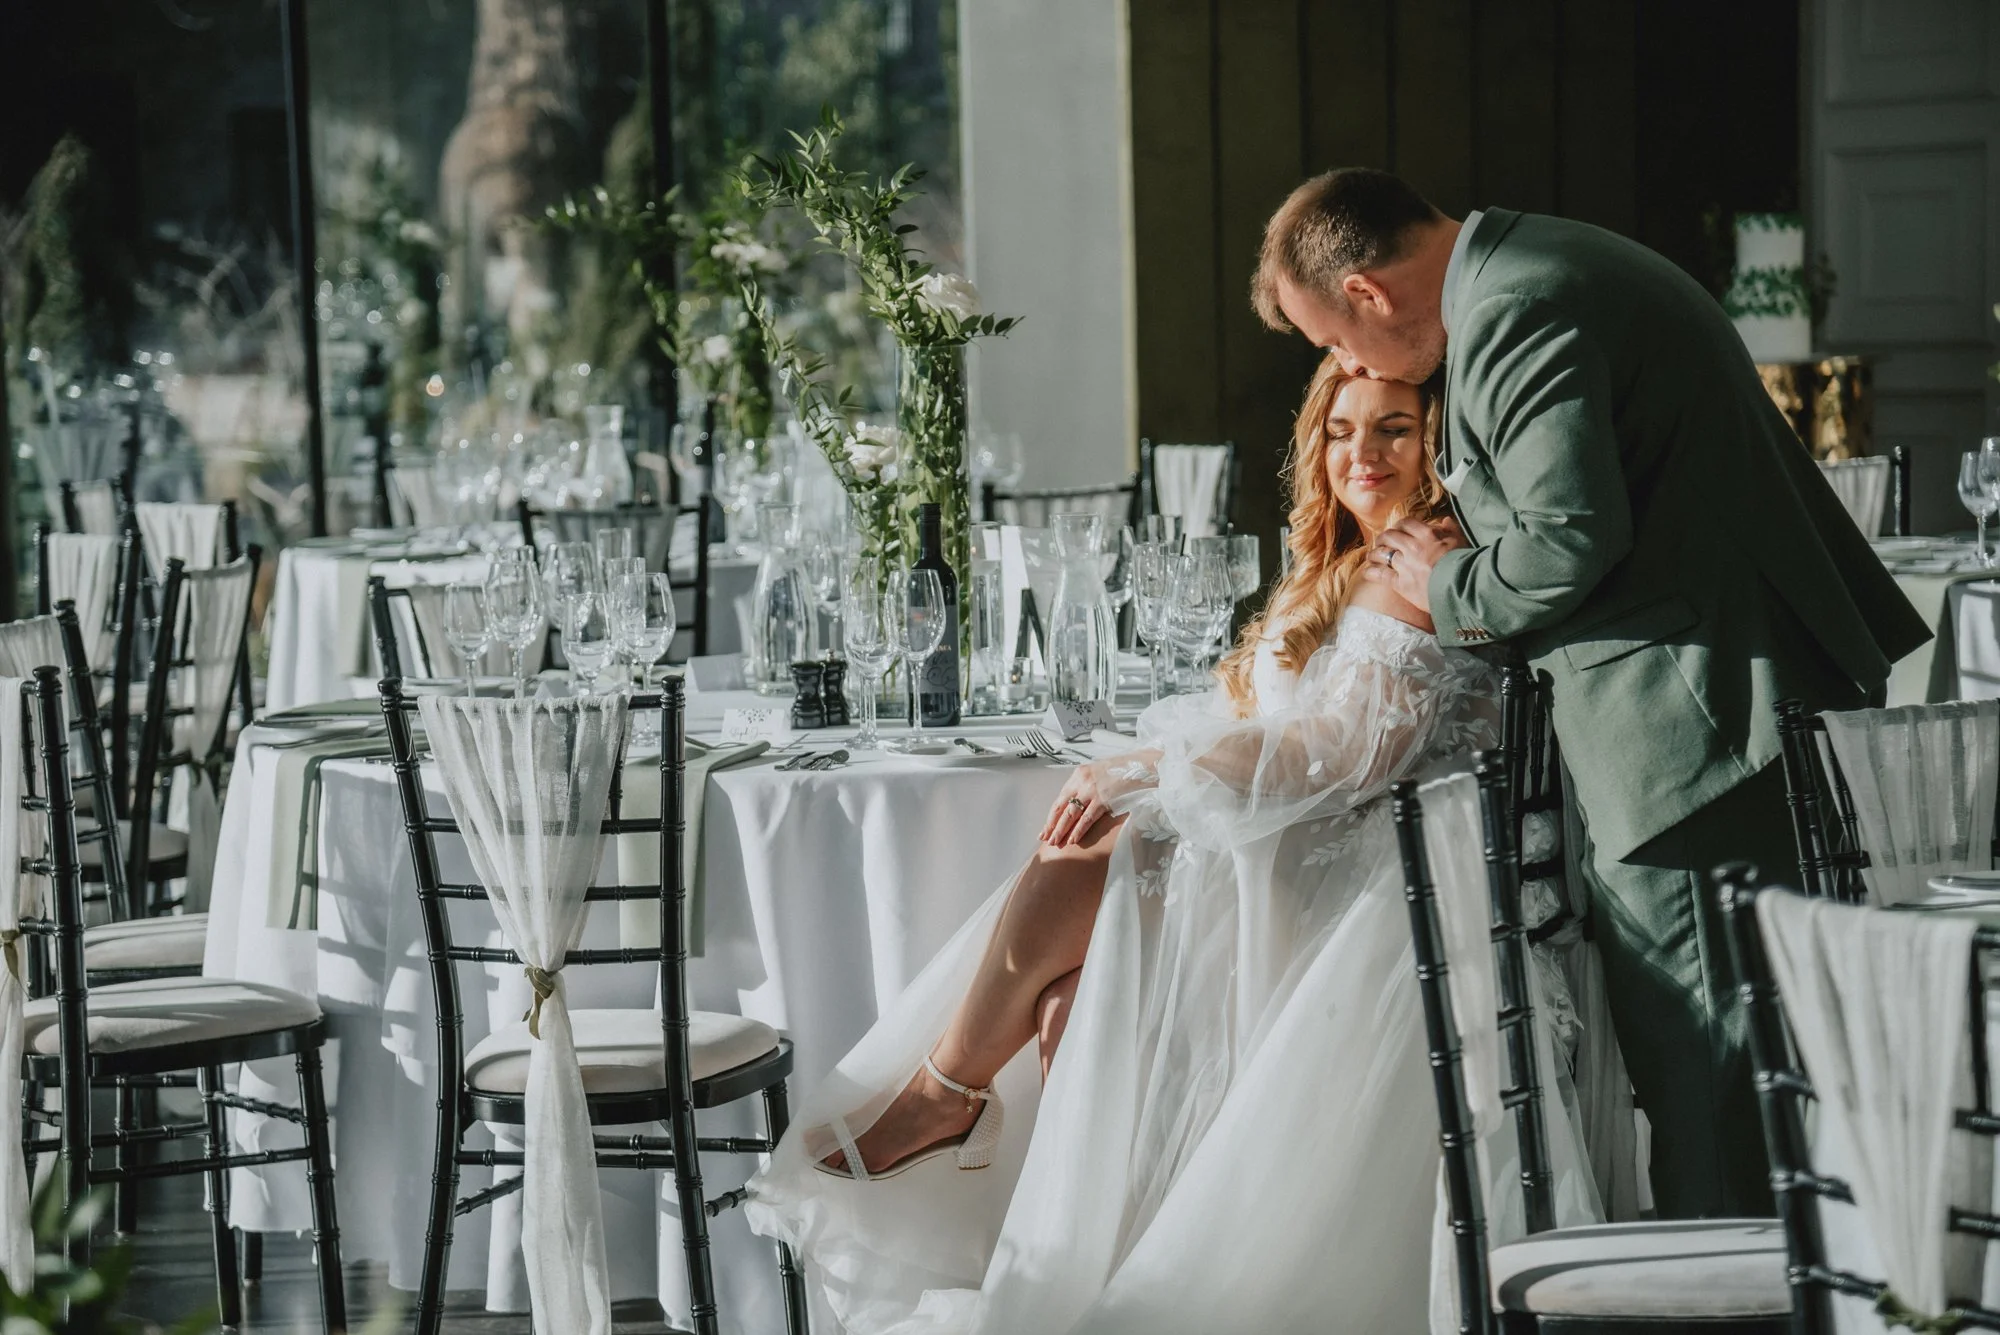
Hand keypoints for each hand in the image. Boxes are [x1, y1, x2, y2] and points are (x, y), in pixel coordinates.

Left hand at [1039, 751, 1160, 846]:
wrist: (1141, 766)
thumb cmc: (1122, 771)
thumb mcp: (1098, 773)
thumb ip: (1085, 786)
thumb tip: (1075, 806)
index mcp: (1078, 775)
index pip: (1060, 799)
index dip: (1051, 816)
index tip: (1045, 829)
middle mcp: (1081, 781)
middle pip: (1061, 807)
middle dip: (1052, 825)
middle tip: (1045, 839)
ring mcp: (1091, 790)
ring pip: (1071, 814)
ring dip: (1062, 830)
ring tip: (1055, 843)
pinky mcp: (1103, 799)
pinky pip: (1087, 818)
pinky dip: (1079, 830)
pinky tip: (1073, 840)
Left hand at [1362, 517, 1467, 610]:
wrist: (1464, 588)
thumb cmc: (1466, 564)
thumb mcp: (1461, 541)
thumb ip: (1451, 529)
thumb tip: (1446, 520)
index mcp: (1427, 534)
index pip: (1405, 523)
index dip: (1398, 526)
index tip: (1397, 530)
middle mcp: (1413, 547)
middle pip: (1389, 536)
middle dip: (1383, 538)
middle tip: (1382, 542)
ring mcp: (1405, 565)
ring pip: (1381, 554)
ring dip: (1374, 554)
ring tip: (1372, 556)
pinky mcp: (1401, 584)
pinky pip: (1380, 574)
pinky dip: (1372, 572)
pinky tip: (1368, 572)